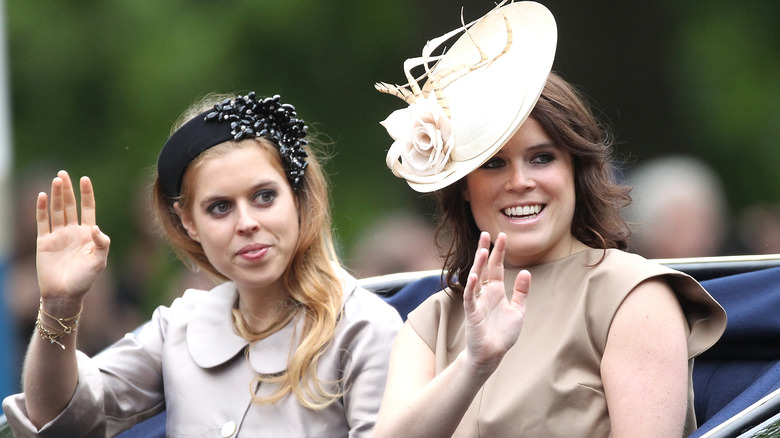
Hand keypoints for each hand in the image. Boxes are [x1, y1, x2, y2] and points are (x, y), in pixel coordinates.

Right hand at [36, 170, 109, 302]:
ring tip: (56, 180)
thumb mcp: (99, 261)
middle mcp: (73, 232)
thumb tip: (95, 227)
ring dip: (55, 196)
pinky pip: (42, 222)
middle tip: (63, 173)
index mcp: (88, 234)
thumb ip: (102, 243)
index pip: (87, 208)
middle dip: (67, 190)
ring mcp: (58, 236)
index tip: (85, 178)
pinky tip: (42, 196)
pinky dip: (42, 209)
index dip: (86, 194)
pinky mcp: (44, 242)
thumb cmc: (85, 279)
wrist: (65, 295)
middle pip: (69, 206)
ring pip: (56, 211)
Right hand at [462, 232, 528, 374]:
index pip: (496, 267)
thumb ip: (521, 292)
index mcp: (496, 291)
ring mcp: (477, 302)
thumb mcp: (518, 310)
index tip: (501, 236)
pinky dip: (472, 287)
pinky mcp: (472, 314)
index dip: (498, 252)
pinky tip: (475, 276)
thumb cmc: (503, 334)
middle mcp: (485, 293)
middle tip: (486, 233)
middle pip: (484, 268)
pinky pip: (470, 298)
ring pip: (476, 279)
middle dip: (485, 251)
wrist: (492, 354)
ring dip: (479, 265)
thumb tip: (526, 271)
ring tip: (483, 249)